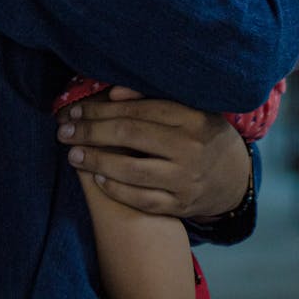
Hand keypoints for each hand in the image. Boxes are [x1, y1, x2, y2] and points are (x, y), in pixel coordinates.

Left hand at [56, 88, 249, 218]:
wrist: (234, 177)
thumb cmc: (200, 133)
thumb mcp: (188, 109)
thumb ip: (152, 99)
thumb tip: (114, 93)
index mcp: (191, 116)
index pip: (137, 109)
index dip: (101, 109)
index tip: (75, 110)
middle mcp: (190, 147)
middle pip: (130, 136)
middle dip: (91, 132)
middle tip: (63, 131)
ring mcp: (186, 179)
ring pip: (133, 171)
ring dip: (97, 162)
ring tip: (73, 155)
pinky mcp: (183, 205)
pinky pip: (143, 200)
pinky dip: (118, 190)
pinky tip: (98, 179)